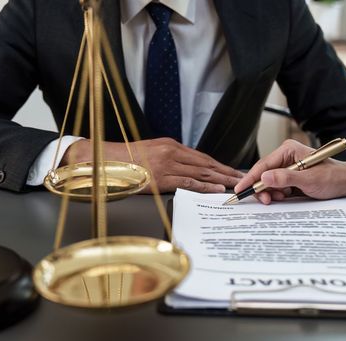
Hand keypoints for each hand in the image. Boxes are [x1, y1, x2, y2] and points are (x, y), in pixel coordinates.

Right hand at [61, 138, 242, 192]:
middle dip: (226, 171)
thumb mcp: (148, 154)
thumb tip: (183, 171)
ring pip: (201, 171)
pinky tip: (217, 190)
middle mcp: (171, 151)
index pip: (200, 156)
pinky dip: (205, 186)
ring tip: (236, 185)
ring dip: (221, 179)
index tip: (232, 170)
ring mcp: (166, 163)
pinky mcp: (161, 176)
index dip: (219, 164)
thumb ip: (166, 160)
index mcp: (169, 145)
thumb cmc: (122, 159)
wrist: (102, 159)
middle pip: (206, 162)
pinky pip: (188, 182)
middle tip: (243, 177)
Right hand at [234, 139, 345, 203]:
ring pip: (269, 182)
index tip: (241, 190)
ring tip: (282, 198)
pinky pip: (277, 186)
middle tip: (266, 201)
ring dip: (271, 192)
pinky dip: (277, 194)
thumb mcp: (310, 179)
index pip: (263, 164)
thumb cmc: (333, 177)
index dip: (251, 178)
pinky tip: (285, 197)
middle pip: (263, 173)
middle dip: (262, 188)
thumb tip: (265, 178)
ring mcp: (288, 167)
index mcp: (289, 150)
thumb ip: (286, 178)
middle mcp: (286, 156)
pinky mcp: (290, 176)